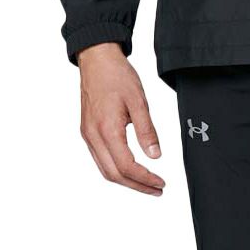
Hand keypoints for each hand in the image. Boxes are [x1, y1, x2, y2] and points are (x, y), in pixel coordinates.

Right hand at [78, 43, 164, 195]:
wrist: (96, 59)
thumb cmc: (116, 76)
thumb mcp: (139, 102)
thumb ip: (147, 131)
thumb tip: (155, 155)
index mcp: (106, 129)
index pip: (126, 166)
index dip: (145, 178)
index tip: (161, 183)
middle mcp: (93, 135)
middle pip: (114, 174)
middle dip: (137, 186)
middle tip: (157, 189)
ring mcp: (88, 135)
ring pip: (105, 170)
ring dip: (126, 181)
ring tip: (147, 184)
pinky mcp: (88, 132)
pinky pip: (100, 160)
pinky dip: (116, 170)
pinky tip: (131, 171)